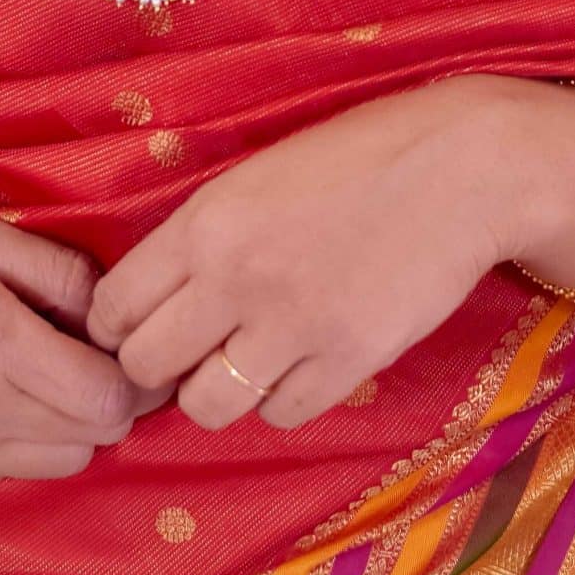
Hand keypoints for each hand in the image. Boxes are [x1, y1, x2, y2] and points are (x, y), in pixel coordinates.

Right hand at [0, 199, 177, 486]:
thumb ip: (58, 273)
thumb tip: (111, 315)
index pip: (106, 401)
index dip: (134, 379)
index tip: (127, 349)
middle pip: (91, 442)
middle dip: (107, 403)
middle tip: (91, 359)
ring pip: (54, 466)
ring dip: (68, 428)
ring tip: (45, 377)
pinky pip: (5, 471)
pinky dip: (20, 442)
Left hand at [83, 78, 543, 430]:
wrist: (461, 167)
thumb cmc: (357, 158)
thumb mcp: (257, 176)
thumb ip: (201, 235)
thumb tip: (151, 302)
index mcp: (205, 221)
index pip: (113, 308)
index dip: (119, 328)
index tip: (141, 327)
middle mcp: (235, 276)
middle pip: (144, 367)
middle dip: (158, 368)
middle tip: (189, 353)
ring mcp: (292, 324)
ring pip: (206, 406)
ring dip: (218, 391)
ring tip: (246, 362)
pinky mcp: (347, 360)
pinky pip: (281, 415)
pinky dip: (284, 399)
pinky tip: (304, 361)